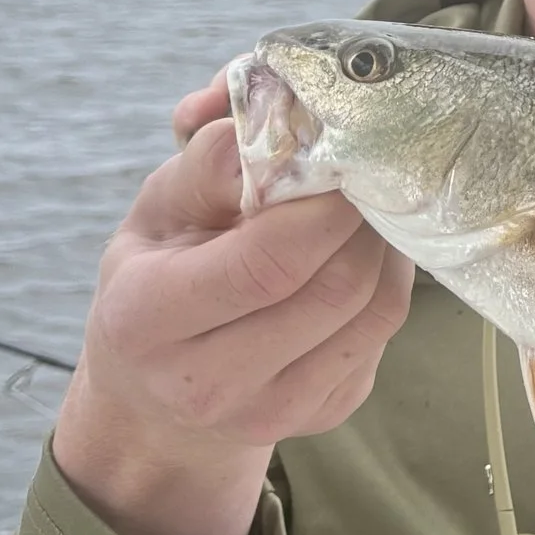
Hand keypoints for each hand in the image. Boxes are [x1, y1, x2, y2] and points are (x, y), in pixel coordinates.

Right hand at [50, 76, 415, 534]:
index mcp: (146, 320)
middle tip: (367, 172)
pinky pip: (384, 335)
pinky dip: (388, 280)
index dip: (321, 208)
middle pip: (333, 289)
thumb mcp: (159, 210)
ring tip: (366, 206)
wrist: (159, 391)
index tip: (340, 161)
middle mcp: (207, 384)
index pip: (264, 264)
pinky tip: (362, 252)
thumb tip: (259, 120)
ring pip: (374, 312)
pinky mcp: (324, 415)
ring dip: (386, 246)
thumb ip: (205, 163)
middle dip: (363, 220)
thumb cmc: (159, 272)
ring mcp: (273, 410)